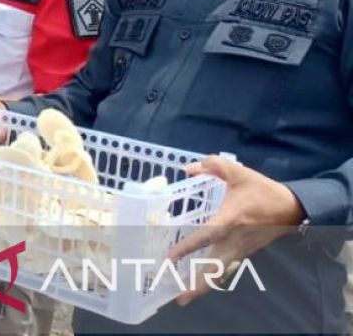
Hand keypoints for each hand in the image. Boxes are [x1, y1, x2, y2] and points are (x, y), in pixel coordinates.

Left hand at [167, 156, 303, 304]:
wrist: (292, 207)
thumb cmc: (263, 190)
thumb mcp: (239, 172)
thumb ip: (213, 165)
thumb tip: (189, 168)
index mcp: (230, 220)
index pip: (205, 236)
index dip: (187, 247)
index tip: (170, 257)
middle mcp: (234, 239)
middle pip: (215, 267)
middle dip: (198, 284)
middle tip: (179, 298)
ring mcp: (241, 249)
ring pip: (221, 271)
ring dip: (204, 285)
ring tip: (185, 297)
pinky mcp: (245, 252)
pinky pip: (226, 267)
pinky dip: (213, 276)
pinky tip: (200, 281)